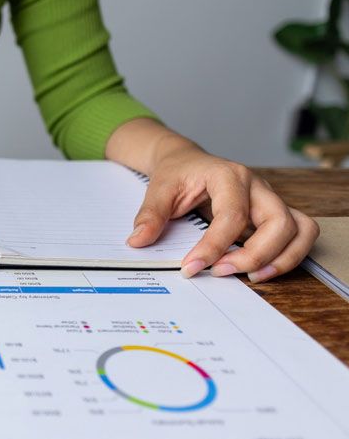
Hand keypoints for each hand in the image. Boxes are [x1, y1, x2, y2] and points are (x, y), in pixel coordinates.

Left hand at [108, 118, 318, 282]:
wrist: (186, 160)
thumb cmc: (177, 173)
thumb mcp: (158, 188)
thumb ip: (150, 214)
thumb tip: (138, 241)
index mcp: (228, 175)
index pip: (231, 216)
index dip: (213, 246)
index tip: (191, 267)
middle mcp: (257, 186)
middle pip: (278, 222)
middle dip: (255, 255)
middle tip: (222, 272)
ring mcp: (270, 199)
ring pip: (299, 229)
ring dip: (282, 258)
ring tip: (252, 277)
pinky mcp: (274, 212)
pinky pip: (300, 234)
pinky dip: (290, 255)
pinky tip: (262, 270)